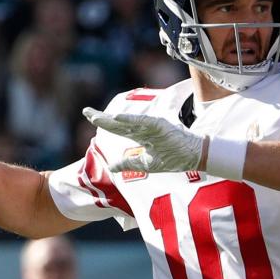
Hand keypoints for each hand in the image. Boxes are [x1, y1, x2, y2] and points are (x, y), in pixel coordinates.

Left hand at [83, 107, 205, 172]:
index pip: (118, 128)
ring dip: (112, 120)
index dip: (103, 122)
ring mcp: (151, 127)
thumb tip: (110, 166)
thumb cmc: (173, 158)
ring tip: (96, 117)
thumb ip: (129, 164)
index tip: (89, 116)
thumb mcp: (146, 164)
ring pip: (127, 122)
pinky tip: (117, 118)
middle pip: (118, 123)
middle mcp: (143, 129)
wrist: (194, 156)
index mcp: (140, 136)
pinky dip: (131, 120)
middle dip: (101, 118)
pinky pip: (143, 123)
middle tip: (86, 111)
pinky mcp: (160, 126)